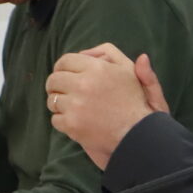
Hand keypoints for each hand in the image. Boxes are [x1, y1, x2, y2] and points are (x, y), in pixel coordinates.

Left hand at [45, 44, 164, 168]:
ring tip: (71, 107)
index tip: (65, 74)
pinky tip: (74, 121)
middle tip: (64, 92)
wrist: (137, 136)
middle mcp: (84, 84)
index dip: (63, 67)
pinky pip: (55, 119)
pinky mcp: (71, 124)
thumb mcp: (138, 78)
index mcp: (98, 68)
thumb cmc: (138, 106)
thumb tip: (141, 56)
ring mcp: (75, 105)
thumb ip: (124, 60)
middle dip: (56, 85)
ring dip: (59, 104)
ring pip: (52, 100)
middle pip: (53, 79)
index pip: (65, 60)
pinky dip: (62, 121)